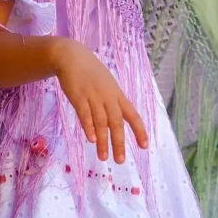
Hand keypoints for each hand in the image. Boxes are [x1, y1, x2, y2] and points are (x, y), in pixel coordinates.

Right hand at [52, 38, 148, 164]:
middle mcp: (108, 97)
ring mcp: (93, 97)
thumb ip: (111, 103)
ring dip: (103, 141)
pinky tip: (92, 139)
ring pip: (101, 122)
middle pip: (116, 122)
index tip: (145, 146)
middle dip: (119, 142)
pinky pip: (85, 114)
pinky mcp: (78, 97)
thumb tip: (115, 123)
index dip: (139, 130)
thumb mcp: (107, 85)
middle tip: (120, 160)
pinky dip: (89, 127)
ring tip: (104, 157)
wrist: (72, 57)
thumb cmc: (91, 73)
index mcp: (117, 95)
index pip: (132, 114)